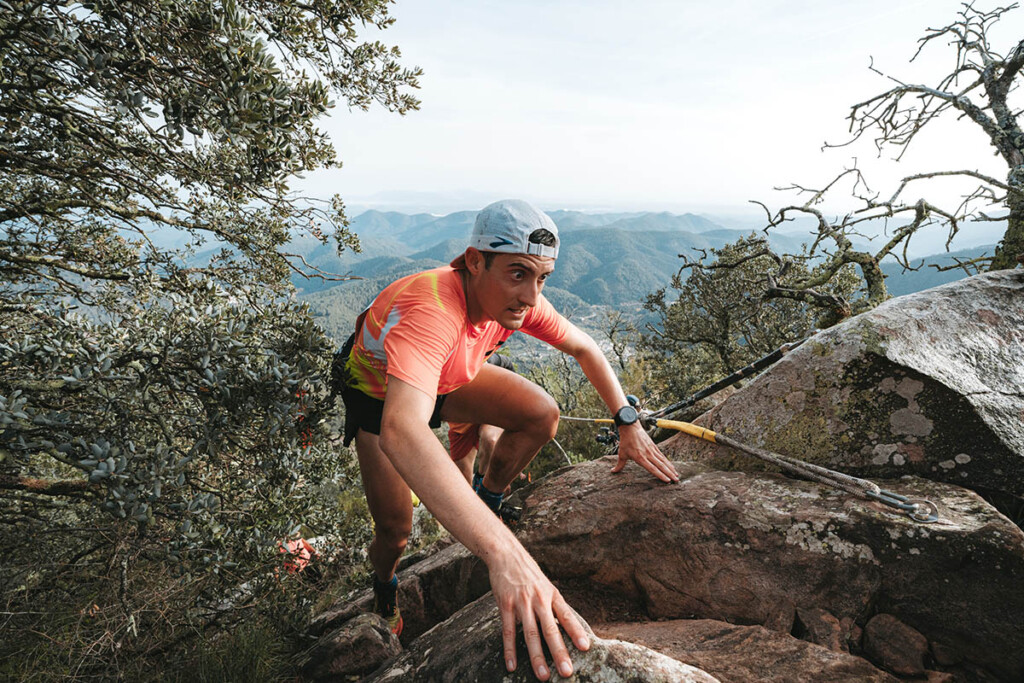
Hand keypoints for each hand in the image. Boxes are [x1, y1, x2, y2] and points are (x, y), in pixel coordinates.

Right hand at [488, 547, 589, 680]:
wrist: (506, 554)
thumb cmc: (529, 573)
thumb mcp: (546, 586)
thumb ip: (553, 606)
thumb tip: (564, 628)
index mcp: (552, 595)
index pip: (567, 616)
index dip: (576, 632)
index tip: (585, 647)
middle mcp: (539, 599)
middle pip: (550, 630)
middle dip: (559, 652)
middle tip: (566, 672)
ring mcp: (522, 603)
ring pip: (530, 634)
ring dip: (537, 657)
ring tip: (543, 676)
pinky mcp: (506, 605)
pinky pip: (508, 632)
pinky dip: (510, 650)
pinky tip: (512, 666)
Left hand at [612, 423, 679, 482]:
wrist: (631, 428)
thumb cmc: (625, 441)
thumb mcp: (621, 454)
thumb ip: (619, 465)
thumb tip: (613, 472)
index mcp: (640, 458)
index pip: (652, 469)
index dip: (660, 475)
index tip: (667, 481)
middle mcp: (648, 454)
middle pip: (661, 466)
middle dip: (669, 474)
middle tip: (676, 481)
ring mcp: (652, 450)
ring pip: (663, 461)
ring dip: (671, 469)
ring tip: (676, 476)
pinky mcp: (654, 446)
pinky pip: (662, 456)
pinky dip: (667, 462)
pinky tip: (672, 467)